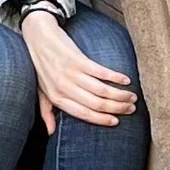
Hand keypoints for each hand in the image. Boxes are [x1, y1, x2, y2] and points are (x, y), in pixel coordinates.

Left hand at [22, 8, 138, 135]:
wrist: (38, 37)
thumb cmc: (41, 65)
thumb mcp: (41, 91)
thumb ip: (46, 112)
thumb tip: (50, 133)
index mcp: (57, 98)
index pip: (84, 114)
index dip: (102, 120)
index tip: (117, 121)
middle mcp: (64, 88)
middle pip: (97, 104)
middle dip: (117, 108)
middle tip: (131, 108)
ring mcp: (71, 73)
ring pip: (102, 91)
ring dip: (120, 95)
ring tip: (132, 96)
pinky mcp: (77, 59)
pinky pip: (101, 72)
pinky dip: (116, 77)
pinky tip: (126, 80)